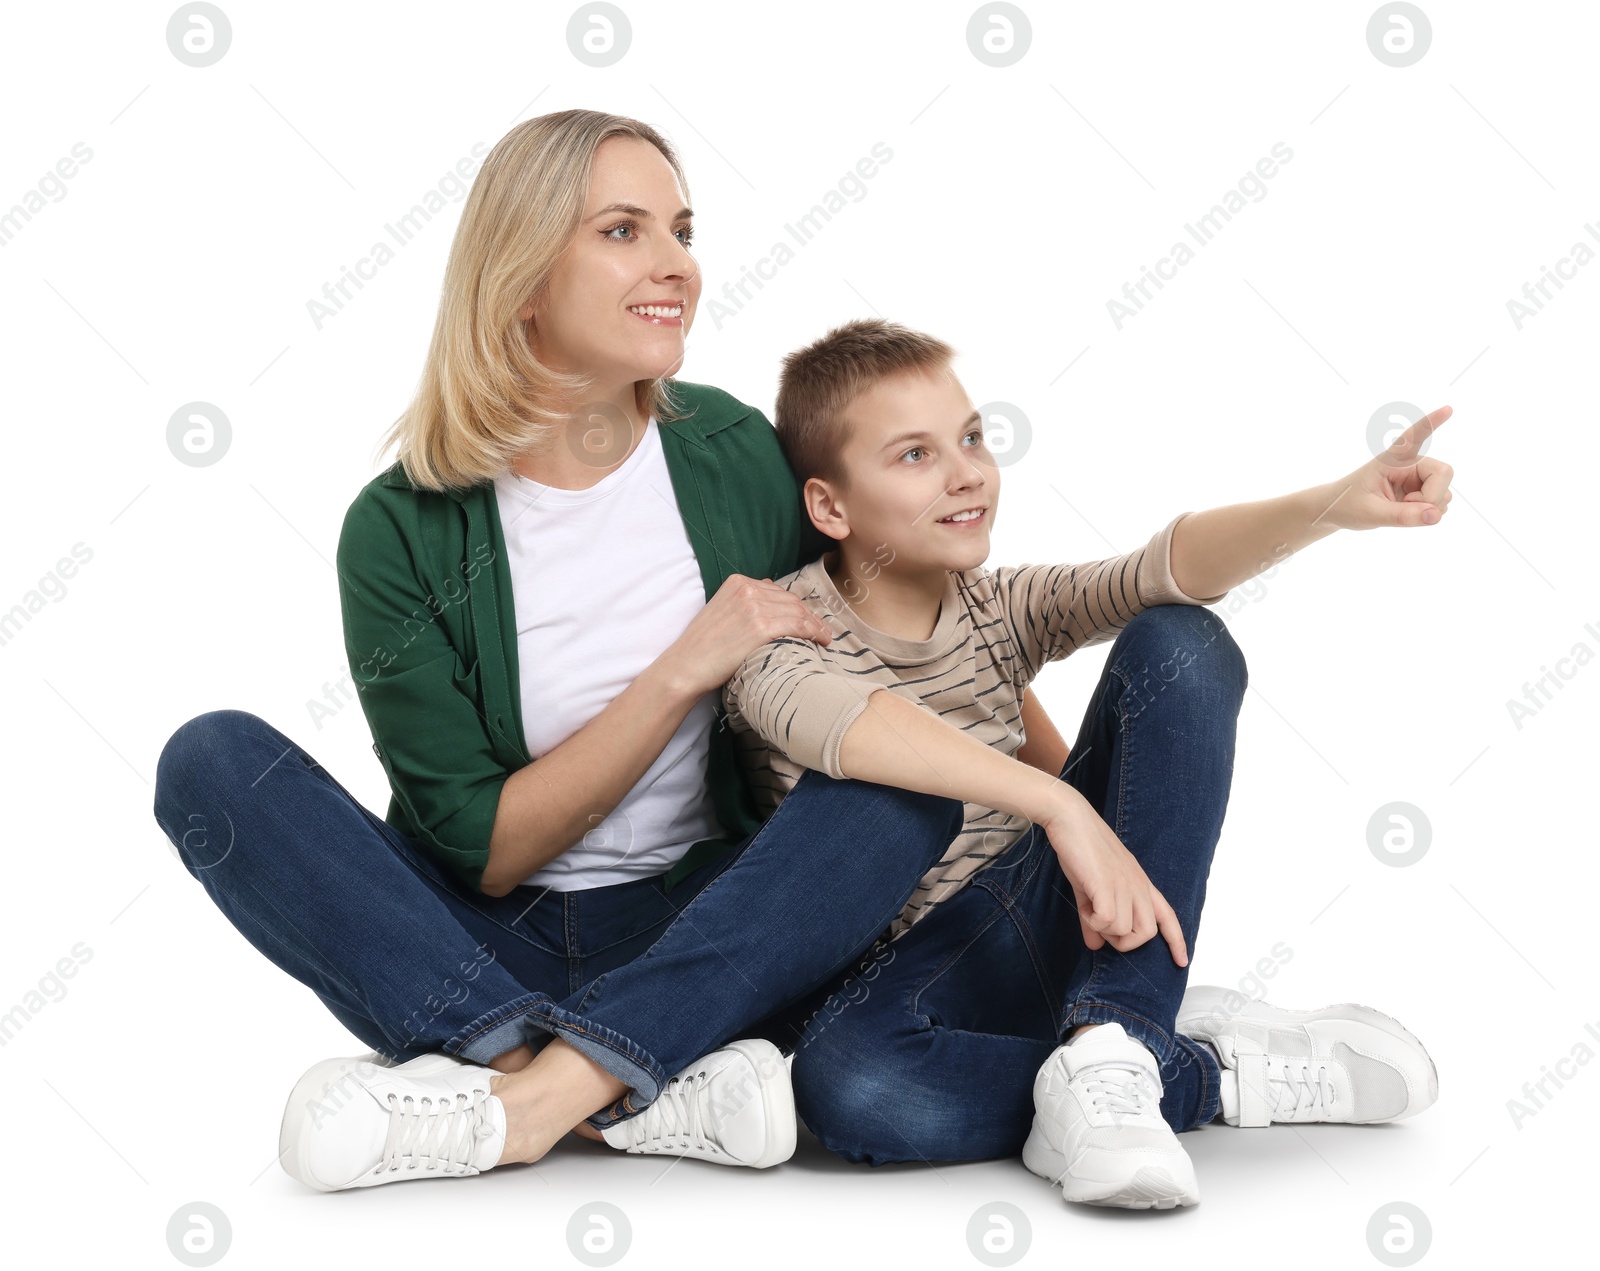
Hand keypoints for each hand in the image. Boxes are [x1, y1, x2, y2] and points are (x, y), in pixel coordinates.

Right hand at [658, 573, 834, 696]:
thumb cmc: (703, 646)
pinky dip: (813, 632)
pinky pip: (797, 625)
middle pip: (791, 600)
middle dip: (809, 615)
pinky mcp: (760, 627)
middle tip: (821, 631)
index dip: (796, 606)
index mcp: (737, 582)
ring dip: (815, 625)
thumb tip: (769, 589)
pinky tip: (820, 641)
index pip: (778, 591)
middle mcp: (746, 589)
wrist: (686, 666)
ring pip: (798, 612)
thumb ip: (744, 600)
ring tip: (824, 638)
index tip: (807, 619)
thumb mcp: (721, 610)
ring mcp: (754, 607)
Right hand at [1038, 794, 1188, 965]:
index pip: (1168, 916)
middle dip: (1124, 942)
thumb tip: (1095, 945)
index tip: (1181, 962)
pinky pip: (1108, 922)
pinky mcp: (1107, 885)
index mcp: (1140, 883)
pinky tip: (1085, 909)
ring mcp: (1124, 885)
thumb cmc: (1082, 848)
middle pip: (1147, 933)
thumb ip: (1094, 917)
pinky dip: (1093, 923)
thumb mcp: (1091, 886)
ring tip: (1088, 911)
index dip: (1177, 941)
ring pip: (1125, 931)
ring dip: (1104, 930)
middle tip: (1101, 928)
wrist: (1071, 819)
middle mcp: (1138, 886)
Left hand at [1316, 405, 1454, 530]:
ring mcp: (1418, 478)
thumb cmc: (1348, 505)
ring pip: (1445, 492)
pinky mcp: (1422, 492)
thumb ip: (1403, 516)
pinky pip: (1440, 504)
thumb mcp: (1371, 513)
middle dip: (1433, 496)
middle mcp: (1410, 464)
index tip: (1448, 409)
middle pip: (1444, 472)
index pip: (1414, 437)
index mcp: (1393, 459)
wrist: (1339, 511)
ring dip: (1429, 507)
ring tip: (1400, 508)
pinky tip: (1409, 512)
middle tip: (1408, 506)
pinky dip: (1429, 514)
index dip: (1432, 423)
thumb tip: (1436, 516)